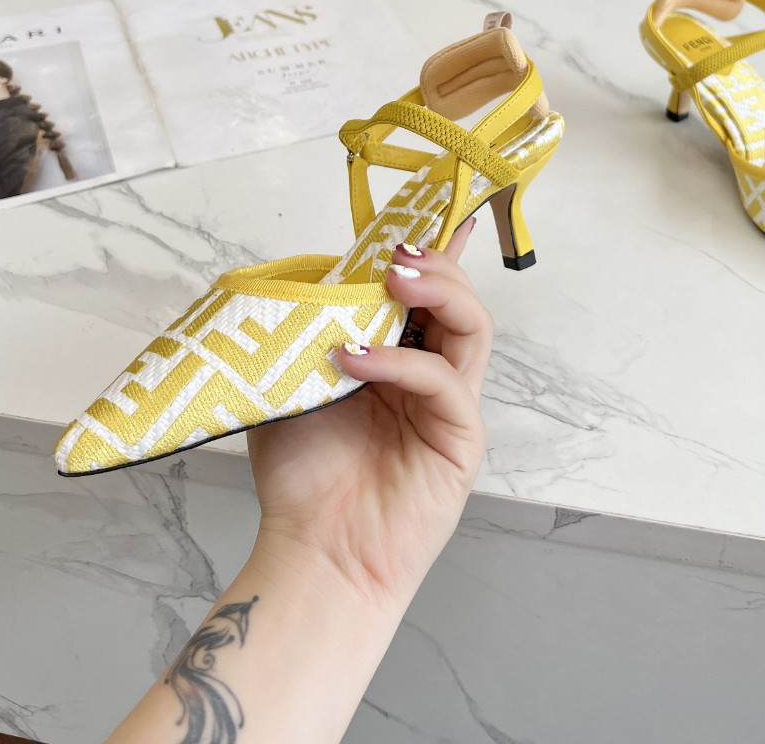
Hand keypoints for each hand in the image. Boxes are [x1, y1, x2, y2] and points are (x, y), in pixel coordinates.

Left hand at [247, 218, 492, 609]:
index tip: (426, 210)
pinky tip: (355, 358)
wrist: (313, 553)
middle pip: (461, 300)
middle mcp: (432, 376)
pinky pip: (444, 383)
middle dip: (435, 263)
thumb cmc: (303, 475)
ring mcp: (450, 406)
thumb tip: (303, 274)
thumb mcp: (291, 382)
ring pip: (473, 327)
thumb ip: (307, 331)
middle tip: (394, 254)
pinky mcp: (460, 439)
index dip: (435, 250)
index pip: (428, 294)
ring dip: (438, 291)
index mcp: (400, 359)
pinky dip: (402, 362)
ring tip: (393, 278)